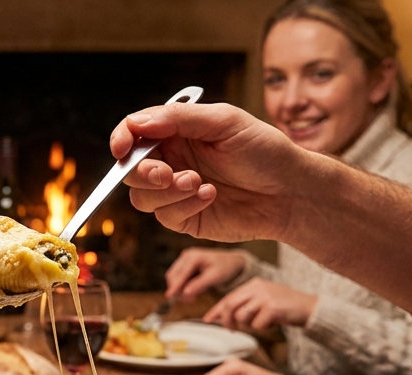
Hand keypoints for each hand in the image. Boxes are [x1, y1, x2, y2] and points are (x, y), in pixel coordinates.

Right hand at [110, 102, 313, 242]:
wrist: (290, 192)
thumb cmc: (264, 151)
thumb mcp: (225, 121)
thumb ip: (179, 118)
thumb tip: (137, 123)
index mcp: (176, 132)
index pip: (134, 133)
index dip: (122, 139)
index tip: (122, 148)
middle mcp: (171, 160)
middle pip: (130, 169)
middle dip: (143, 172)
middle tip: (166, 174)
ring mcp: (175, 192)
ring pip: (141, 196)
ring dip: (165, 192)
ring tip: (197, 183)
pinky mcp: (184, 218)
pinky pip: (164, 216)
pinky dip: (183, 205)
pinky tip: (209, 195)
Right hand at [166, 247, 248, 301]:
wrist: (231, 262)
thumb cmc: (225, 268)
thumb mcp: (214, 277)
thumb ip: (199, 285)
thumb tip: (185, 292)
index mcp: (194, 256)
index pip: (180, 273)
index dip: (174, 286)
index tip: (168, 296)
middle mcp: (186, 255)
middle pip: (173, 275)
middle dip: (178, 289)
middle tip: (191, 300)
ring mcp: (184, 259)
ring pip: (174, 277)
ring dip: (180, 289)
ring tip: (193, 297)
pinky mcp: (184, 264)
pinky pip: (178, 278)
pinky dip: (183, 286)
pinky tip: (193, 291)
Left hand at [204, 278, 316, 330]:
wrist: (311, 308)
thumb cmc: (286, 307)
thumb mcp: (263, 301)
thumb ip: (244, 305)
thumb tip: (221, 317)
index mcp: (254, 284)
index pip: (229, 297)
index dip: (216, 309)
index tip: (207, 319)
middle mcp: (258, 287)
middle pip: (230, 305)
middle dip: (227, 320)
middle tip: (231, 329)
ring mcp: (265, 297)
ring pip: (242, 316)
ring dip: (249, 325)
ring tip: (262, 322)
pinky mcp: (273, 308)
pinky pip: (257, 324)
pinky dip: (263, 328)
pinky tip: (273, 323)